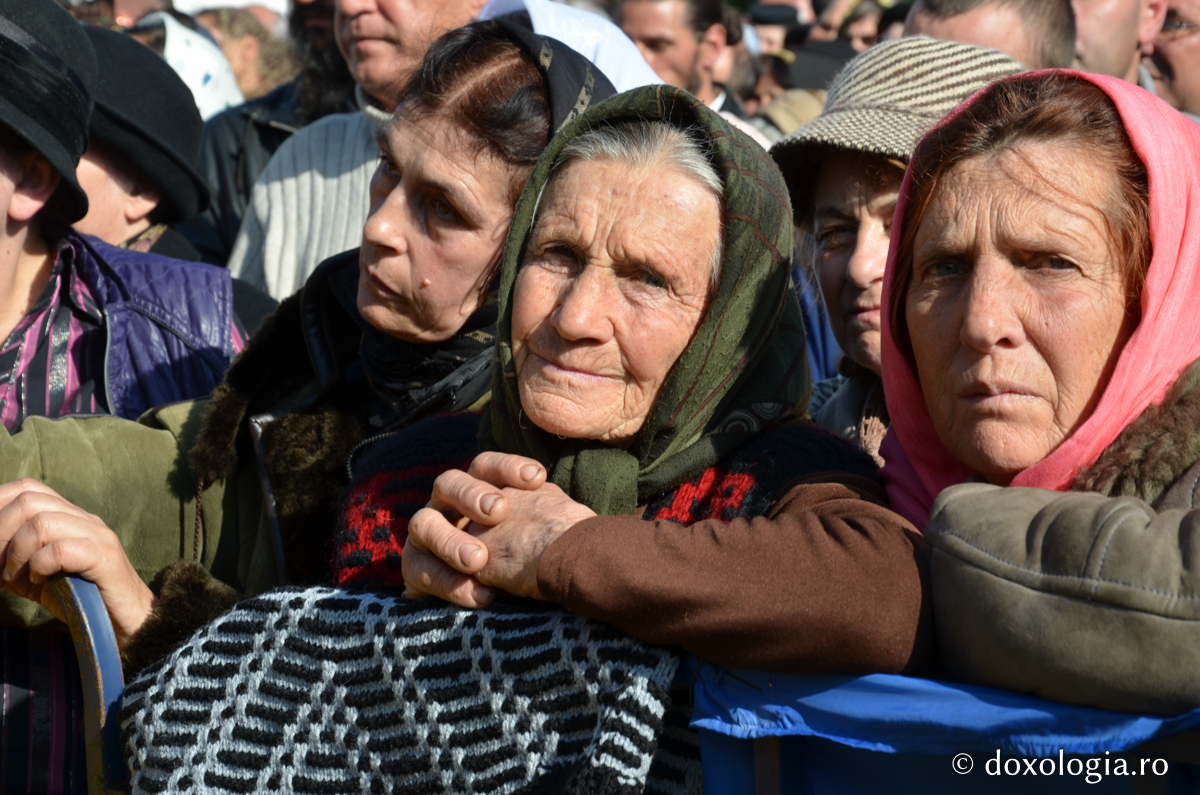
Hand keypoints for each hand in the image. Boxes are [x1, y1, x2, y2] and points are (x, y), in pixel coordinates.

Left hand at [0, 479, 153, 645]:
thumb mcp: (34, 574)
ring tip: (19, 577)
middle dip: (1, 532)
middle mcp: (84, 519)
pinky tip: (42, 581)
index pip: (28, 488)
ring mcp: (98, 537)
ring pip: (43, 522)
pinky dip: (40, 566)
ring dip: (18, 552)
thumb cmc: (77, 598)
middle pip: (30, 501)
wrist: (125, 620)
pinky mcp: (106, 559)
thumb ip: (8, 558)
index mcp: (68, 516)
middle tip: (2, 565)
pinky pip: (62, 550)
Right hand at [403, 452, 595, 605]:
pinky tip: (480, 596)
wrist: (487, 600)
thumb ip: (538, 519)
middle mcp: (446, 506)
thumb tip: (560, 505)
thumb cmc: (522, 562)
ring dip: (450, 540)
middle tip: (498, 512)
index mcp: (475, 491)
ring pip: (423, 523)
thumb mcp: (531, 537)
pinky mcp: (415, 568)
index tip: (539, 479)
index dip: (508, 467)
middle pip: (448, 482)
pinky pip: (420, 569)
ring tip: (477, 560)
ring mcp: (426, 535)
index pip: (485, 467)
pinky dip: (449, 583)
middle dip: (472, 495)